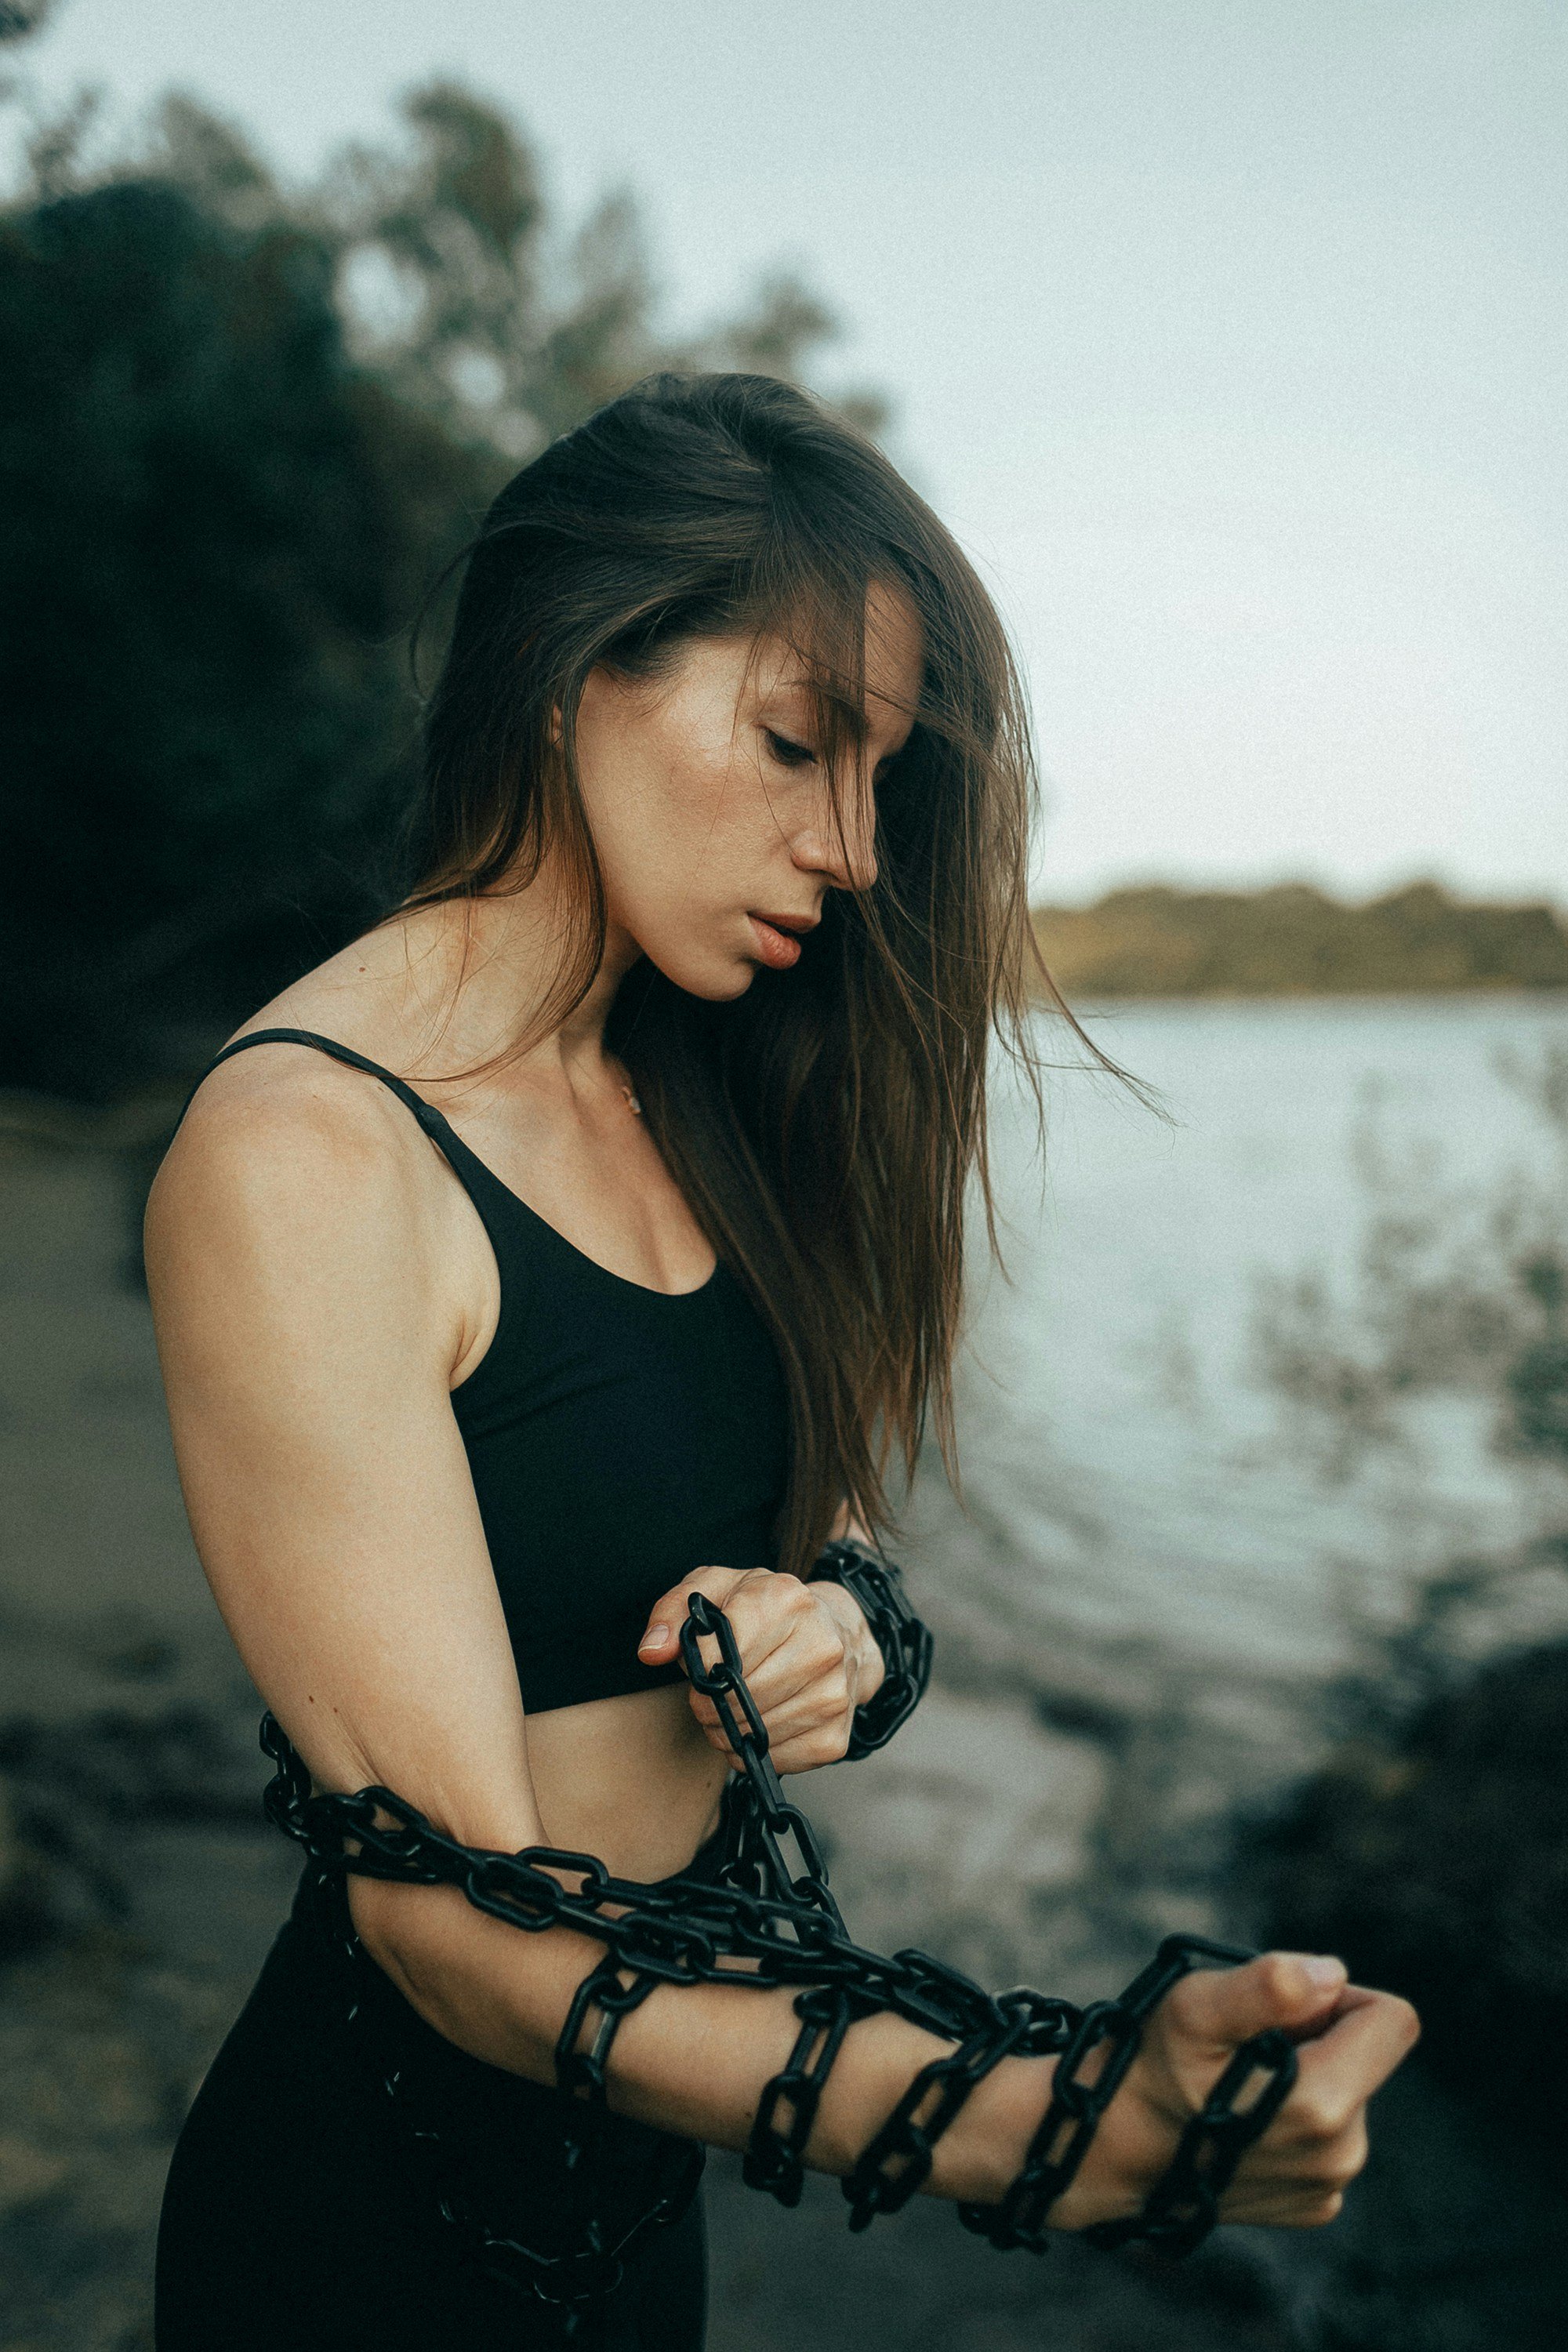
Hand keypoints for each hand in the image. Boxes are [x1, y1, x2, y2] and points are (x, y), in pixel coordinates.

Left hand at [637, 1565, 885, 1772]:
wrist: (836, 1632)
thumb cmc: (767, 1610)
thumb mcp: (716, 1589)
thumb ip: (673, 1611)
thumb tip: (652, 1651)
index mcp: (786, 1600)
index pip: (720, 1656)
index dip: (700, 1669)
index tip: (704, 1666)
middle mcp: (820, 1645)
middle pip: (737, 1700)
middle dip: (710, 1705)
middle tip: (714, 1694)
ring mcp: (834, 1694)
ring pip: (754, 1735)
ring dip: (730, 1732)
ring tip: (738, 1708)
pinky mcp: (835, 1737)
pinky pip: (776, 1762)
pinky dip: (757, 1752)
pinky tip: (762, 1726)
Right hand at [1046, 1951, 1418, 2232]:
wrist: (1111, 2149)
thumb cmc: (1149, 2067)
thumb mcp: (1195, 2008)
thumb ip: (1268, 1986)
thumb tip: (1332, 1974)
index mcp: (1325, 2104)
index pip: (1392, 2020)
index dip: (1337, 1996)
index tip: (1280, 2009)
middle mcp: (1342, 2154)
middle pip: (1364, 2054)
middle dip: (1314, 2036)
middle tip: (1241, 2049)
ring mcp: (1328, 2186)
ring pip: (1347, 2090)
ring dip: (1301, 2074)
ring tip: (1233, 2086)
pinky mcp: (1313, 2204)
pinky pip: (1329, 2134)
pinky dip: (1292, 2117)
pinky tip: (1238, 2122)